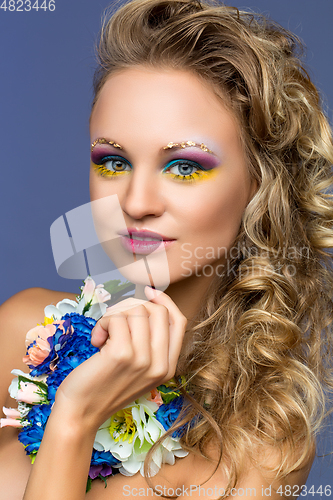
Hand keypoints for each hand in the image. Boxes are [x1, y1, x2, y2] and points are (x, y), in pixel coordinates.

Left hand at [54, 286, 186, 431]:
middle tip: (113, 320)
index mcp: (168, 368)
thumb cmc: (104, 385)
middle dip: (132, 306)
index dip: (165, 301)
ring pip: (137, 311)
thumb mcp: (138, 368)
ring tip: (104, 335)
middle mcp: (160, 365)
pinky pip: (116, 318)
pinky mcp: (121, 354)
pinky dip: (102, 323)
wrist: (81, 413)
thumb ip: (149, 343)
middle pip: (158, 311)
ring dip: (114, 316)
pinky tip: (96, 341)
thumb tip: (149, 301)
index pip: (179, 321)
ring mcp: (142, 360)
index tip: (148, 292)